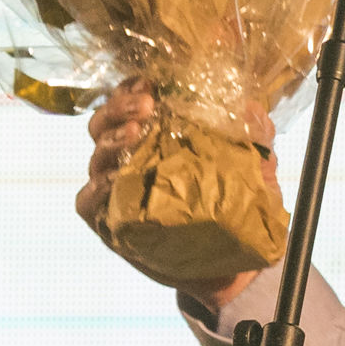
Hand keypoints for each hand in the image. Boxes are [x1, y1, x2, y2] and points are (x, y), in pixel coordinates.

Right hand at [78, 79, 271, 304]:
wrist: (231, 264)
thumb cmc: (235, 208)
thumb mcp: (254, 169)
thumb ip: (256, 137)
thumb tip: (255, 106)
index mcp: (154, 136)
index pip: (132, 102)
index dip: (134, 88)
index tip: (151, 81)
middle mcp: (128, 157)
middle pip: (105, 122)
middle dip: (120, 107)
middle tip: (146, 105)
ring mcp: (115, 189)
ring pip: (96, 156)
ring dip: (111, 139)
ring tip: (134, 132)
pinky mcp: (109, 221)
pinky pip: (88, 201)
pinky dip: (96, 187)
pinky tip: (113, 178)